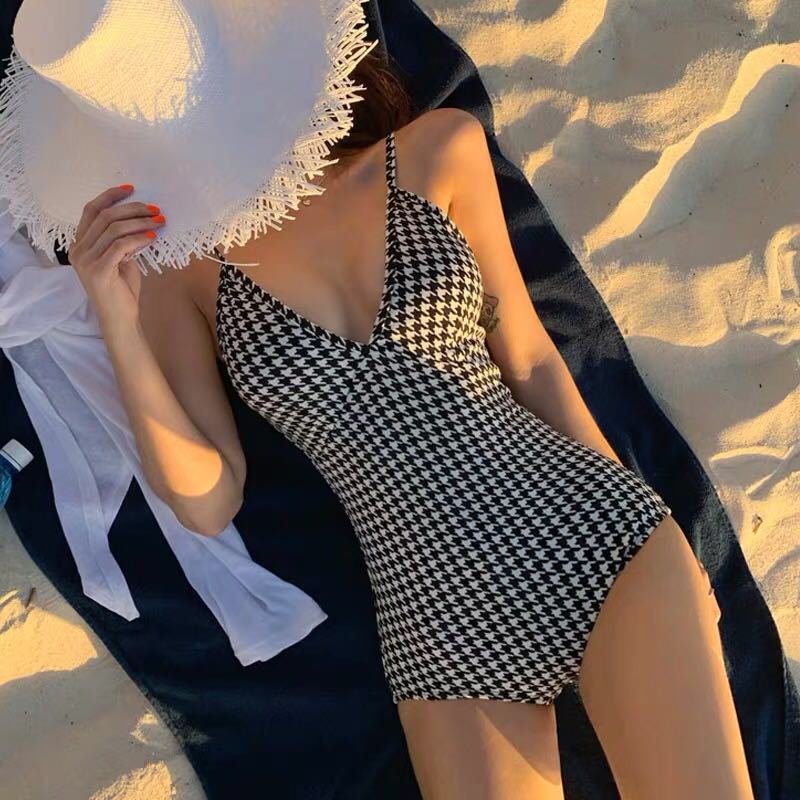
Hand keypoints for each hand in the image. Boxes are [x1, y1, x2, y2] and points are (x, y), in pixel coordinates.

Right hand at [67, 184, 165, 322]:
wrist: (120, 319)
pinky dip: (138, 238)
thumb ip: (123, 240)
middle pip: (104, 216)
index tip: (131, 189)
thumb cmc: (122, 290)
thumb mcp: (121, 259)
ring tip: (159, 222)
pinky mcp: (98, 271)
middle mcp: (78, 250)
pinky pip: (120, 246)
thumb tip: (141, 219)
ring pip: (113, 229)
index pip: (91, 210)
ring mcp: (86, 261)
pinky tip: (152, 238)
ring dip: (140, 222)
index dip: (110, 196)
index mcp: (79, 244)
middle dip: (132, 209)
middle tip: (155, 210)